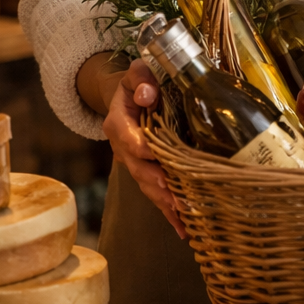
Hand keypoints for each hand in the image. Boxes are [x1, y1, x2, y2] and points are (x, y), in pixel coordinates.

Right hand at [103, 59, 185, 239]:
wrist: (128, 98)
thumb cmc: (138, 84)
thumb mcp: (136, 74)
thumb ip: (140, 78)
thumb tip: (149, 94)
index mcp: (118, 124)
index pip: (128, 139)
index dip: (141, 148)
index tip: (155, 155)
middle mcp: (123, 148)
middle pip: (139, 170)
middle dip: (157, 185)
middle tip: (175, 198)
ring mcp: (134, 164)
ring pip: (148, 187)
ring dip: (165, 204)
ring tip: (183, 219)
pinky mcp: (147, 173)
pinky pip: (157, 194)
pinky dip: (170, 213)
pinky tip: (184, 230)